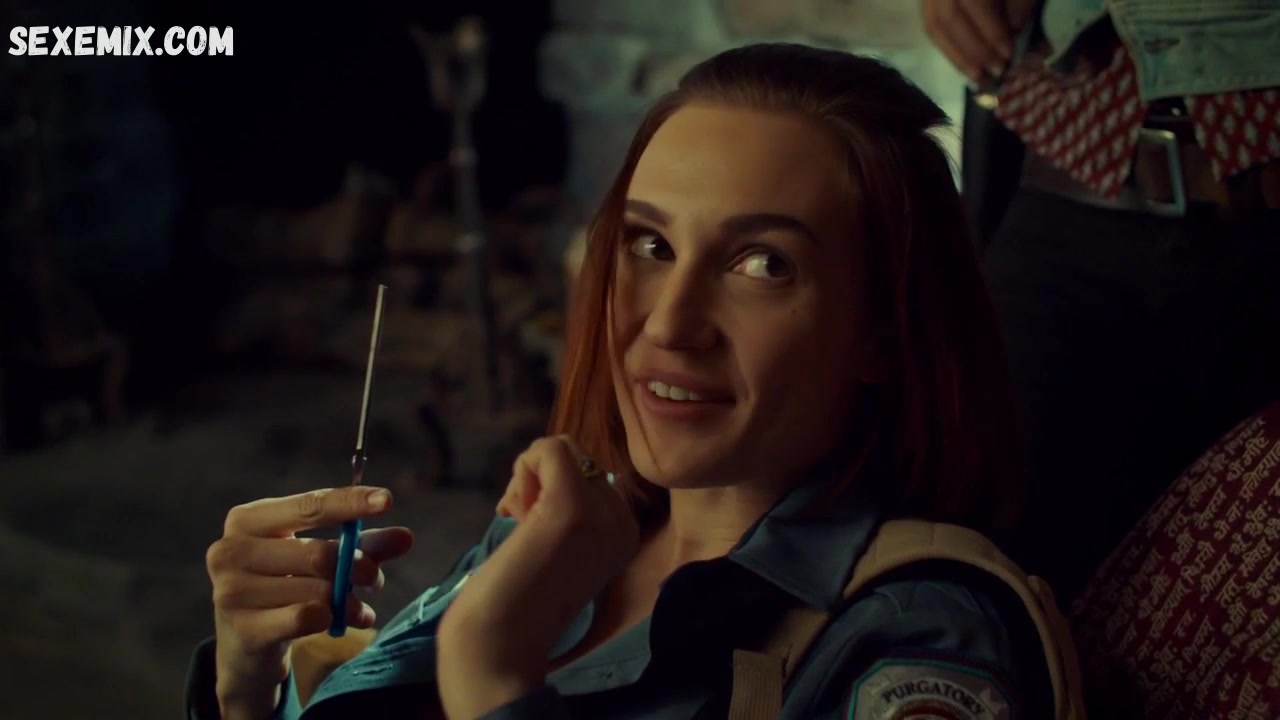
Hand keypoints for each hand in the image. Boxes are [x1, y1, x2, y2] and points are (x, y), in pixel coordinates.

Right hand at [205, 486, 413, 719]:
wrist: (245, 644)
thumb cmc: (286, 586)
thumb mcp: (321, 559)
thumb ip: (363, 545)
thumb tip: (406, 538)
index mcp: (247, 519)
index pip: (308, 506)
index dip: (350, 502)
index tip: (386, 500)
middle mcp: (231, 550)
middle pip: (318, 554)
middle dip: (359, 567)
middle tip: (375, 579)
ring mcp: (232, 591)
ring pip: (317, 590)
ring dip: (350, 600)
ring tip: (360, 607)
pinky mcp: (244, 629)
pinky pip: (307, 618)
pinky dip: (336, 619)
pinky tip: (347, 622)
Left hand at [435, 436, 638, 719]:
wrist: (500, 642)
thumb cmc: (518, 598)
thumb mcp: (561, 545)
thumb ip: (571, 508)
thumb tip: (553, 454)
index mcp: (626, 531)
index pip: (592, 472)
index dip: (553, 489)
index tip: (535, 529)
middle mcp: (623, 519)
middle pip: (577, 455)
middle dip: (539, 478)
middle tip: (521, 523)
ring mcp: (600, 512)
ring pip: (561, 448)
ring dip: (528, 475)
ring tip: (517, 521)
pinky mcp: (570, 506)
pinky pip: (550, 449)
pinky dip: (523, 468)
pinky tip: (512, 512)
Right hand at [921, 0, 1036, 81]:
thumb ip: (1020, 1)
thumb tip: (1013, 30)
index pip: (974, 1)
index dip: (990, 30)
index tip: (1008, 53)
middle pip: (950, 16)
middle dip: (974, 48)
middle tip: (995, 71)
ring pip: (935, 23)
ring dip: (956, 54)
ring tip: (976, 75)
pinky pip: (930, 22)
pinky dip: (947, 45)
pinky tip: (962, 60)